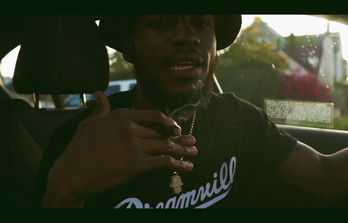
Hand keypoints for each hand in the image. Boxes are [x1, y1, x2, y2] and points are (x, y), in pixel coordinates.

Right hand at [42, 91, 196, 206]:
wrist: (72, 172)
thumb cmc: (78, 149)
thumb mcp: (88, 123)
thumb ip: (100, 109)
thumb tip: (100, 94)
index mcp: (122, 116)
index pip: (154, 115)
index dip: (168, 122)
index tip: (175, 127)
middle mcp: (132, 128)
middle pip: (162, 132)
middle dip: (179, 137)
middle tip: (192, 140)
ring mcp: (136, 146)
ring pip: (166, 146)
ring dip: (183, 149)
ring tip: (194, 151)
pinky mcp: (138, 164)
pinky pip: (164, 162)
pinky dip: (178, 164)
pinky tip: (187, 166)